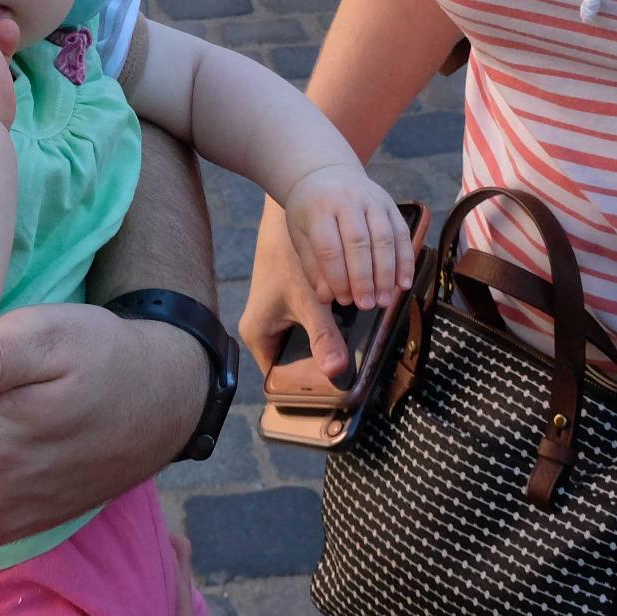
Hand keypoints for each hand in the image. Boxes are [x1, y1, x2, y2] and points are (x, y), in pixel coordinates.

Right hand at [241, 199, 351, 388]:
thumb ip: (323, 335)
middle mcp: (266, 334)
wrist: (287, 220)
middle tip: (354, 378)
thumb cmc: (288, 256)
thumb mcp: (308, 300)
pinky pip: (314, 332)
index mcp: (258, 338)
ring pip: (308, 350)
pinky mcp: (294, 312)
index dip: (307, 390)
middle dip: (323, 371)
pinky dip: (331, 332)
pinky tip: (353, 333)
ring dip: (330, 350)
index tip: (336, 395)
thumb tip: (336, 371)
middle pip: (296, 368)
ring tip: (358, 357)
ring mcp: (279, 324)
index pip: (281, 381)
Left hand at [281, 164, 412, 313]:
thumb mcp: (300, 235)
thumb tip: (327, 297)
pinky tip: (403, 283)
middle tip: (367, 305)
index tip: (343, 300)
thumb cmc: (310, 211)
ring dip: (387, 273)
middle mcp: (348, 200)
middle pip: (359, 243)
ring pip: (385, 238)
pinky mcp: (390, 204)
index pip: (330, 247)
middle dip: (364, 279)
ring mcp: (372, 200)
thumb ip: (313, 266)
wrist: (325, 173)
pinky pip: (402, 234)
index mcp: (320, 209)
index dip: (338, 277)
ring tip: (385, 300)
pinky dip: (405, 260)